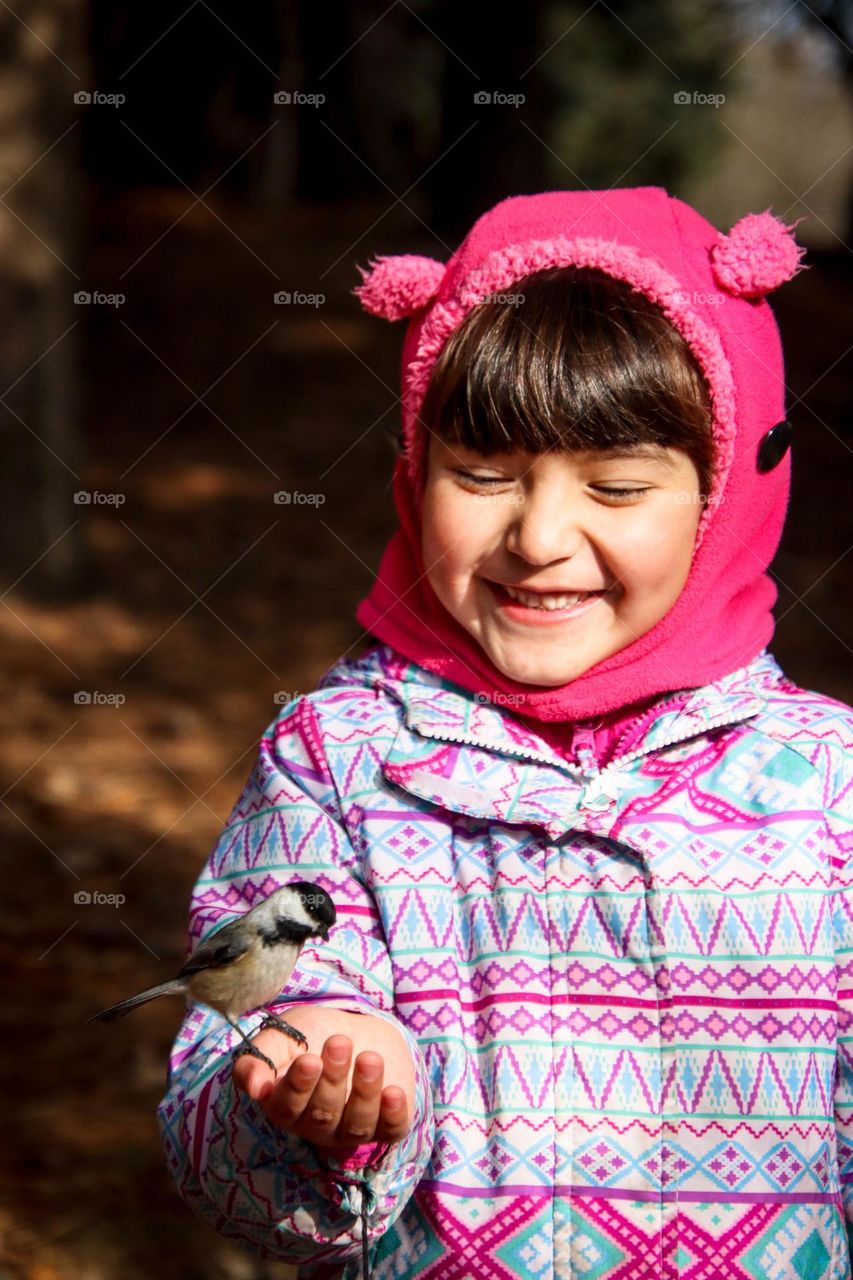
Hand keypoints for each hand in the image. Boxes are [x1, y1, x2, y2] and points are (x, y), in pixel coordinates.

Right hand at [232, 1004, 414, 1150]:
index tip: (308, 1060)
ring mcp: (351, 1128)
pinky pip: (391, 1130)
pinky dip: (393, 1114)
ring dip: (364, 1092)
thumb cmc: (311, 1034)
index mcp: (286, 1106)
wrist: (356, 1026)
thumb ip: (258, 1058)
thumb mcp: (281, 1037)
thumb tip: (253, 1086)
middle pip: (323, 1113)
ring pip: (356, 1124)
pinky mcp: (386, 1123)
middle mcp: (317, 1125)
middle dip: (333, 1078)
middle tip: (340, 1043)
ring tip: (370, 1058)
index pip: (287, 1107)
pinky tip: (394, 1092)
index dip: (298, 1086)